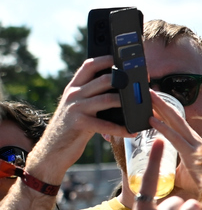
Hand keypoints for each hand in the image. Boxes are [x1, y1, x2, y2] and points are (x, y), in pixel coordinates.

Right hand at [25, 57, 133, 184]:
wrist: (53, 149)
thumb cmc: (72, 127)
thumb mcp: (79, 106)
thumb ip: (93, 95)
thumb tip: (121, 88)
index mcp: (74, 87)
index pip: (90, 65)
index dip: (108, 60)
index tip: (126, 62)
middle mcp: (74, 95)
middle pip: (103, 79)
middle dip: (125, 81)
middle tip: (142, 86)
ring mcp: (76, 108)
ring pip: (108, 99)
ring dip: (127, 104)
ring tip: (140, 108)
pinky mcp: (80, 124)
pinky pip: (106, 124)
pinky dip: (122, 129)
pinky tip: (132, 131)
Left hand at [149, 96, 201, 197]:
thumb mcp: (185, 175)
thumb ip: (176, 169)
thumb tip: (163, 170)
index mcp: (194, 143)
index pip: (177, 123)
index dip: (166, 111)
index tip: (153, 102)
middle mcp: (195, 140)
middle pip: (176, 117)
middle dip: (161, 103)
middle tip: (147, 91)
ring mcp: (195, 145)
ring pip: (175, 122)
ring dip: (161, 108)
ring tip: (147, 97)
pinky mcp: (192, 154)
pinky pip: (175, 138)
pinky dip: (163, 128)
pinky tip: (151, 120)